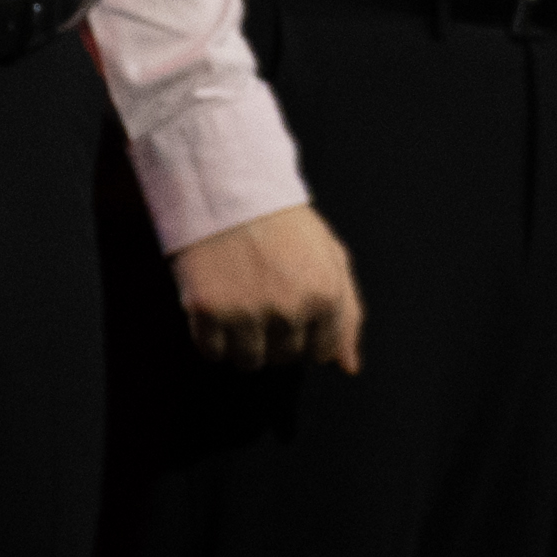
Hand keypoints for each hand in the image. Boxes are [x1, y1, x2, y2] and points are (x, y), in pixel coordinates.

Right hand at [173, 200, 368, 373]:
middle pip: (284, 358)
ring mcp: (247, 312)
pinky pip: (212, 352)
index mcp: (326, 295)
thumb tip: (349, 366)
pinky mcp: (207, 311)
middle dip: (276, 337)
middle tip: (264, 300)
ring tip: (240, 305)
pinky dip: (212, 338)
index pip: (321, 351)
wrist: (230, 190)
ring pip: (248, 362)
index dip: (307, 336)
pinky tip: (218, 306)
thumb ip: (348, 314)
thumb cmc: (285, 224)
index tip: (294, 313)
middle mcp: (290, 309)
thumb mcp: (331, 258)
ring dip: (244, 343)